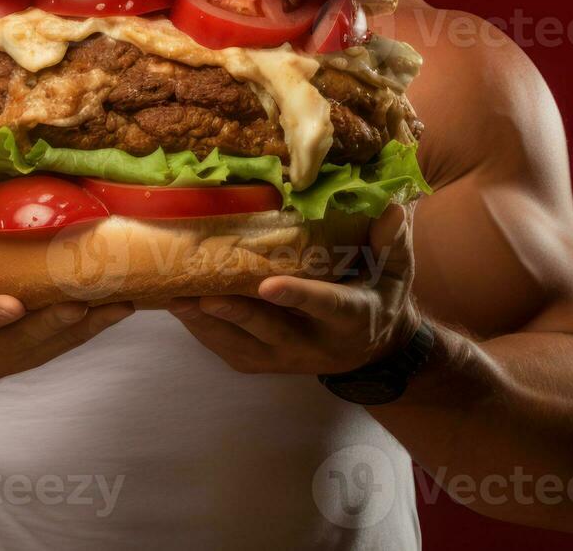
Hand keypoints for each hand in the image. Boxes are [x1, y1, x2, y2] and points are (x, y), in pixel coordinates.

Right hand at [0, 209, 133, 398]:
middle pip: (22, 339)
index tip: (11, 305)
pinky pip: (63, 344)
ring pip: (51, 344)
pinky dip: (93, 327)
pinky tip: (123, 306)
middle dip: (54, 322)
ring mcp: (6, 357)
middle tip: (83, 303)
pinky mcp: (26, 356)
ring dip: (87, 326)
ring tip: (123, 302)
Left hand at [166, 202, 420, 374]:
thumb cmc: (383, 297)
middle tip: (202, 295)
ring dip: (208, 325)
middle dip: (237, 315)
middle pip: (272, 332)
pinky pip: (230, 352)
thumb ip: (392, 242)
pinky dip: (204, 332)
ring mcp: (288, 360)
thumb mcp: (397, 272)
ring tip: (175, 298)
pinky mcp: (267, 364)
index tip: (269, 283)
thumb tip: (392, 208)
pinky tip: (181, 308)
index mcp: (352, 318)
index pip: (326, 306)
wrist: (375, 350)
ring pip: (244, 347)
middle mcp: (316, 345)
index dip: (298, 297)